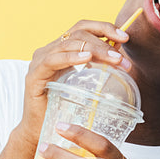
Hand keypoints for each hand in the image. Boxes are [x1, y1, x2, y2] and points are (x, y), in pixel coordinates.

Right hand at [15, 19, 133, 139]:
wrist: (40, 130)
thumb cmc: (63, 108)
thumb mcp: (84, 82)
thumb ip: (97, 65)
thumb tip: (119, 51)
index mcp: (60, 49)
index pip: (83, 28)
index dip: (104, 28)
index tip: (125, 37)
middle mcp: (48, 50)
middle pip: (78, 33)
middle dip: (104, 42)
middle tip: (122, 58)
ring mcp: (39, 61)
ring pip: (69, 44)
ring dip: (95, 50)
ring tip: (113, 60)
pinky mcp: (34, 75)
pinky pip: (53, 60)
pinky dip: (71, 57)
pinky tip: (87, 58)